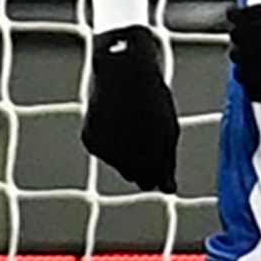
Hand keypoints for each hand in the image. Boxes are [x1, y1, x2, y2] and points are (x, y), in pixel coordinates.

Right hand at [82, 24, 179, 192]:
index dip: (165, 179)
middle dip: (145, 168)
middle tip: (149, 147)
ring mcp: (108, 151)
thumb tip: (167, 188)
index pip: (161, 184)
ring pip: (120, 165)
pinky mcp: (91, 141)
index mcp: (153, 158)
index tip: (167, 177)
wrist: (123, 72)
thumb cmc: (150, 98)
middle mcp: (128, 160)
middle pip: (138, 177)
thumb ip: (167, 161)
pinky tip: (117, 123)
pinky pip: (104, 150)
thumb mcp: (169, 130)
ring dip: (126, 154)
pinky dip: (110, 142)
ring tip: (133, 125)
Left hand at [228, 3, 260, 106]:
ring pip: (240, 68)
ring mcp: (255, 75)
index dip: (243, 22)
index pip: (234, 21)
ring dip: (250, 64)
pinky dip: (258, 83)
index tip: (249, 24)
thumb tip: (240, 11)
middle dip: (247, 43)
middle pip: (236, 46)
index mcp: (254, 31)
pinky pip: (250, 87)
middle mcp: (250, 53)